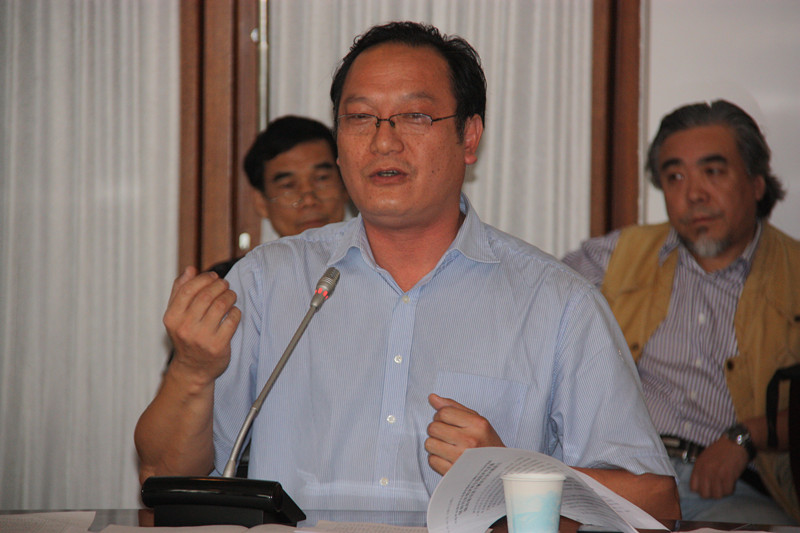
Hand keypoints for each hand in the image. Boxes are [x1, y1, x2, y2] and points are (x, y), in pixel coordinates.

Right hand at [163, 267, 240, 383]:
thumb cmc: (186, 337)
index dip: (204, 279)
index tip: (214, 277)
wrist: (193, 369)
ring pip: (221, 305)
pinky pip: (232, 320)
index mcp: (172, 318)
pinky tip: (234, 312)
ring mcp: (202, 337)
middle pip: (207, 295)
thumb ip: (180, 291)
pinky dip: (236, 312)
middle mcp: (185, 327)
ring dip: (230, 296)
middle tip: (225, 285)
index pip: (189, 289)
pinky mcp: (218, 345)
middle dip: (220, 285)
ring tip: (231, 296)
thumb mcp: (176, 315)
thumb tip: (190, 269)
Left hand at [425, 393, 504, 474]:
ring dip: (435, 444)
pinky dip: (436, 459)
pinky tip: (447, 458)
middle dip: (437, 429)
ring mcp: (461, 458)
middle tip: (447, 434)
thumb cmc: (487, 443)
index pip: (444, 412)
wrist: (499, 470)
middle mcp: (469, 441)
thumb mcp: (477, 421)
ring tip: (447, 446)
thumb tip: (432, 398)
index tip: (447, 421)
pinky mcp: (453, 472)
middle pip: (434, 427)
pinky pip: (432, 460)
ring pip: (430, 444)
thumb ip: (454, 407)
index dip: (441, 415)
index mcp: (477, 425)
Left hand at [689, 436, 748, 498]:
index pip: (693, 488)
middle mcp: (705, 471)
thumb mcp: (704, 458)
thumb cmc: (720, 451)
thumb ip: (700, 471)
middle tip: (718, 488)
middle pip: (705, 494)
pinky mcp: (728, 475)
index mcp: (698, 466)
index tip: (707, 488)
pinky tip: (731, 481)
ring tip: (725, 484)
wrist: (735, 443)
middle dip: (712, 493)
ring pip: (717, 495)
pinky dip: (731, 489)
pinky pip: (728, 491)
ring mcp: (716, 474)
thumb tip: (698, 487)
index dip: (701, 490)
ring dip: (722, 492)